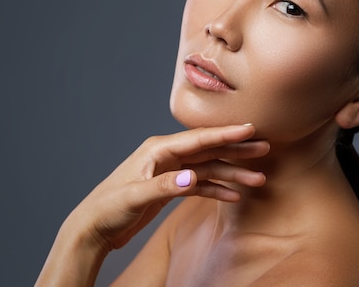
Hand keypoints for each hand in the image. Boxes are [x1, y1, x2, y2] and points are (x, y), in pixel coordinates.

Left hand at [64, 124, 268, 251]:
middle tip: (264, 149)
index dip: (225, 134)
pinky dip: (217, 190)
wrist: (93, 228)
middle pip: (209, 150)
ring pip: (208, 168)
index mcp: (158, 150)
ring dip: (232, 173)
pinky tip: (234, 196)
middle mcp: (167, 156)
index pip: (198, 139)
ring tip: (258, 179)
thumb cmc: (107, 208)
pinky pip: (201, 185)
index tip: (250, 129)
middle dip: (237, 150)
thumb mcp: (134, 197)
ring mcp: (171, 172)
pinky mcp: (171, 188)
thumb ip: (164, 186)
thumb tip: (192, 178)